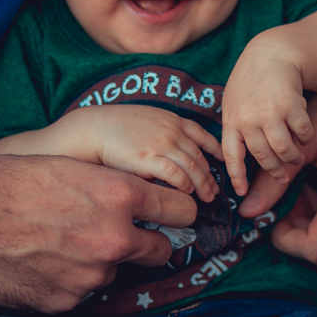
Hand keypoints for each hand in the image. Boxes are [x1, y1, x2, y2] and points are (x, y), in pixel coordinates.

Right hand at [0, 155, 198, 311]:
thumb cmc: (7, 182)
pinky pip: (81, 293)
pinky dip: (68, 282)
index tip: (172, 216)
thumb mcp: (70, 167)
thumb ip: (111, 189)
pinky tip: (40, 264)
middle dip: (147, 244)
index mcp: (119, 197)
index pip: (181, 210)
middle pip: (161, 251)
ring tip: (58, 245)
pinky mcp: (66, 302)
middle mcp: (114, 239)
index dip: (177, 212)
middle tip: (119, 236)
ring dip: (98, 263)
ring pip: (115, 272)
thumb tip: (141, 204)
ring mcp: (91, 275)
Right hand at [74, 105, 222, 202]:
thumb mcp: (148, 119)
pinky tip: (186, 193)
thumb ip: (165, 131)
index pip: (202, 135)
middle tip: (214, 191)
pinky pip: (175, 175)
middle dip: (209, 176)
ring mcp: (161, 143)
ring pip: (192, 167)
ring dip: (202, 185)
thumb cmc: (117, 127)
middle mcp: (171, 130)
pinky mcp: (148, 158)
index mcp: (172, 119)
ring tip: (206, 198)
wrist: (94, 129)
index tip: (221, 162)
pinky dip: (184, 185)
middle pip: (199, 156)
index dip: (215, 150)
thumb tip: (177, 151)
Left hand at [221, 37, 312, 195]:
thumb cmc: (251, 81)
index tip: (241, 193)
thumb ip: (236, 127)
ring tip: (295, 160)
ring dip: (293, 159)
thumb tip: (238, 160)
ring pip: (284, 149)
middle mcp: (249, 118)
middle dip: (274, 171)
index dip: (237, 176)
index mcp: (232, 119)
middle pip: (263, 156)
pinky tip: (305, 137)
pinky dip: (306, 139)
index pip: (232, 155)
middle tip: (282, 176)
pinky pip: (302, 133)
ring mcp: (270, 112)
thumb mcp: (234, 101)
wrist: (272, 54)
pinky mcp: (291, 106)